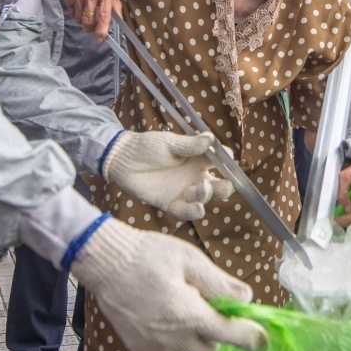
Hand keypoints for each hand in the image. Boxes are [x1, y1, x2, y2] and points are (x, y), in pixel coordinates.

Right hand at [63, 0, 119, 41]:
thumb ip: (115, 5)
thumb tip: (119, 20)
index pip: (104, 16)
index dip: (101, 31)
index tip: (100, 40)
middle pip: (88, 21)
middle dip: (89, 29)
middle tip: (92, 27)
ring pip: (79, 19)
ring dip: (82, 22)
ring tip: (86, 14)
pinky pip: (71, 13)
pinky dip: (75, 15)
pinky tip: (79, 8)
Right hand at [70, 218, 266, 350]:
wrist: (107, 264)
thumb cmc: (148, 256)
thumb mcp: (190, 259)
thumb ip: (220, 282)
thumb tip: (246, 298)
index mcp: (188, 314)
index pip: (229, 334)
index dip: (250, 337)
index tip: (262, 338)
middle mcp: (172, 339)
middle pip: (213, 346)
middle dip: (221, 330)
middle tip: (213, 306)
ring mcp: (155, 349)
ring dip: (204, 345)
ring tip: (197, 321)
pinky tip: (181, 338)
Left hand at [103, 130, 233, 219]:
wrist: (122, 159)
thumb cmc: (147, 146)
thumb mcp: (169, 143)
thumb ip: (190, 144)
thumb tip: (211, 139)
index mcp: (198, 159)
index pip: (220, 161)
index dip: (227, 161)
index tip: (228, 159)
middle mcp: (194, 176)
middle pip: (218, 185)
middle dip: (225, 185)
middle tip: (224, 183)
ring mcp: (184, 191)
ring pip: (205, 198)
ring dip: (207, 194)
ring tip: (201, 187)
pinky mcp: (171, 203)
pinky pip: (187, 211)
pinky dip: (194, 211)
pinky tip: (198, 209)